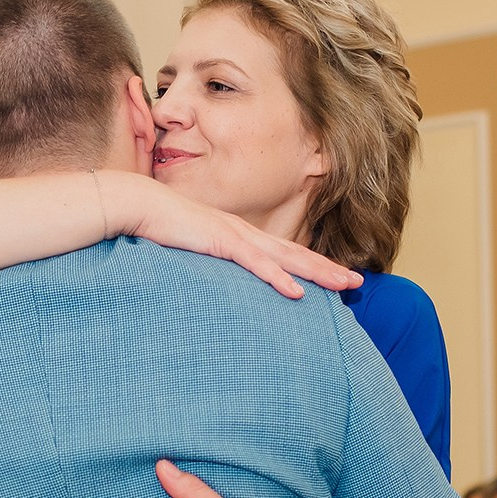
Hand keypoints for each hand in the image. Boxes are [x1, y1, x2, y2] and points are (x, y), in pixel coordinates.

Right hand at [110, 173, 360, 296]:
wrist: (140, 205)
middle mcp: (244, 233)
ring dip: (317, 272)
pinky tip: (296, 292)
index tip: (332, 277)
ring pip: (286, 258)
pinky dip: (277, 278)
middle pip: (295, 254)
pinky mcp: (221, 242)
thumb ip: (206, 258)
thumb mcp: (191, 245)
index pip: (281, 253)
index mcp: (238, 234)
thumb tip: (214, 279)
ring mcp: (235, 236)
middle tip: (356, 283)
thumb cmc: (160, 226)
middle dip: (327, 268)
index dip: (309, 264)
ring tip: (344, 285)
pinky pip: (255, 264)